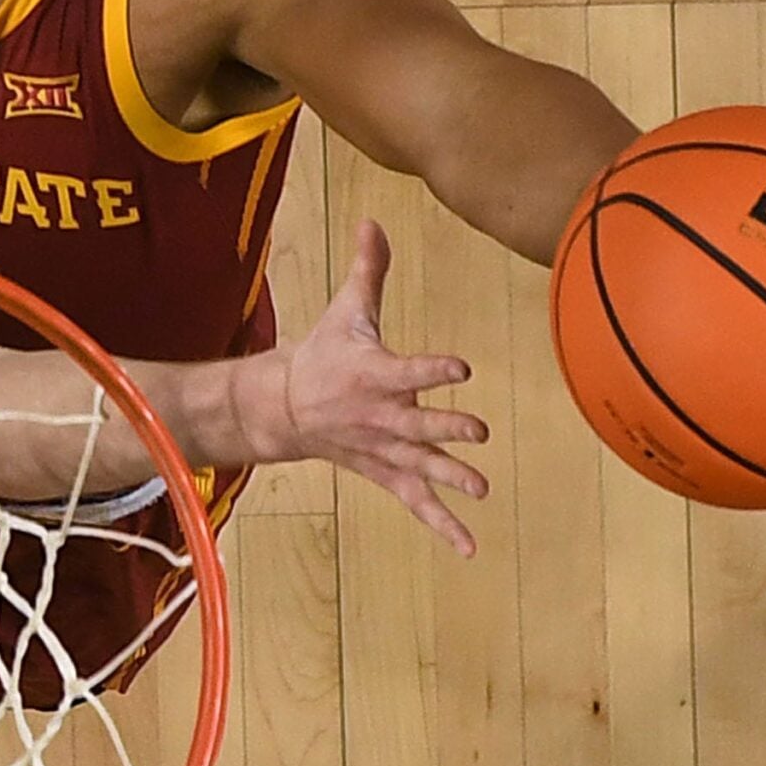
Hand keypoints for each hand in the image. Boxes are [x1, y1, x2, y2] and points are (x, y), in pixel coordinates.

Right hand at [265, 219, 489, 553]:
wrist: (284, 407)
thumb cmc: (325, 353)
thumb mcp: (346, 311)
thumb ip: (368, 270)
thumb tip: (373, 221)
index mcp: (374, 372)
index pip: (409, 369)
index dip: (435, 369)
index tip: (461, 368)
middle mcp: (380, 414)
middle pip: (417, 423)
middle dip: (446, 429)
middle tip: (478, 433)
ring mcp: (383, 448)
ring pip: (419, 466)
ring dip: (449, 477)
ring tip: (481, 488)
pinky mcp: (385, 472)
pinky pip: (415, 501)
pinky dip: (441, 524)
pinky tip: (470, 545)